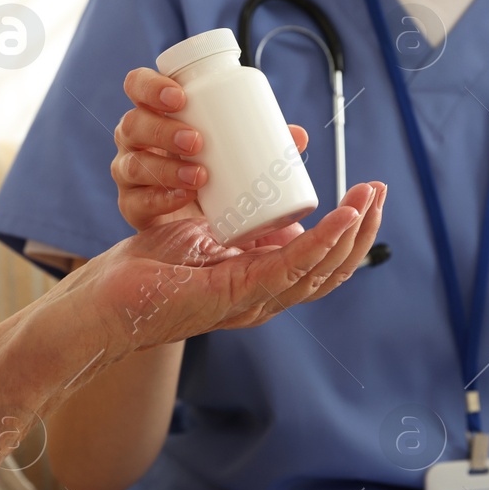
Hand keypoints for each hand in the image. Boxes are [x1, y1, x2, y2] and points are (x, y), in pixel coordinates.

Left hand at [77, 178, 386, 349]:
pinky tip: (343, 218)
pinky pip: (291, 268)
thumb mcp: (212, 234)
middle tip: (379, 189)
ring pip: (322, 271)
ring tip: (370, 196)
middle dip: (365, 229)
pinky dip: (323, 243)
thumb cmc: (153, 265)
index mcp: (265, 285)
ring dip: (353, 232)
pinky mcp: (236, 294)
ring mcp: (254, 300)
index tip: (368, 193)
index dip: (353, 232)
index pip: (325, 265)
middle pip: (335, 270)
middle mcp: (266, 298)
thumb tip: (276, 197)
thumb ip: (244, 223)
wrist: (108, 295)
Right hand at [113, 67, 310, 243]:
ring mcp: (130, 173)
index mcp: (156, 112)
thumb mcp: (238, 149)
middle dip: (161, 129)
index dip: (151, 86)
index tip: (180, 96)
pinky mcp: (133, 206)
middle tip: (197, 140)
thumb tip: (298, 136)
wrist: (202, 217)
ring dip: (164, 167)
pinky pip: (135, 201)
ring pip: (130, 163)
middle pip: (132, 123)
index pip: (137, 87)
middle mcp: (136, 139)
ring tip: (200, 175)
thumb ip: (264, 142)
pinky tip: (183, 197)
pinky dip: (160, 199)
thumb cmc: (216, 168)